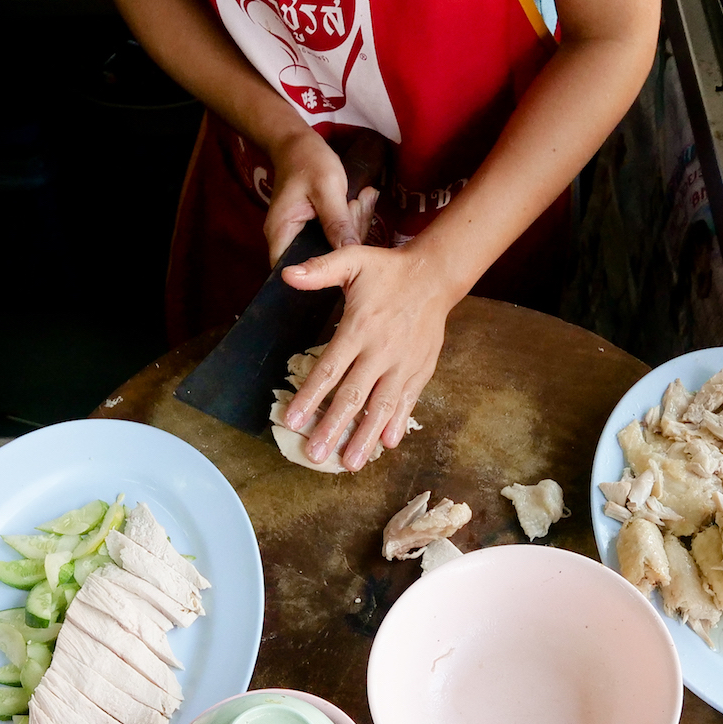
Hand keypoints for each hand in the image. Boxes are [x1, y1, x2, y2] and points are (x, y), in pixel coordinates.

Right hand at [262, 127, 376, 264]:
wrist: (298, 144)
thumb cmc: (308, 161)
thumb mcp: (327, 189)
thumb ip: (338, 222)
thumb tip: (350, 253)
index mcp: (282, 233)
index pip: (293, 274)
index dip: (319, 277)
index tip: (346, 267)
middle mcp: (286, 240)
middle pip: (318, 261)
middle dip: (344, 244)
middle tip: (356, 211)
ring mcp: (299, 235)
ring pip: (329, 249)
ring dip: (349, 231)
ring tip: (357, 201)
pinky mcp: (311, 230)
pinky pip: (332, 237)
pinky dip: (347, 225)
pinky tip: (356, 204)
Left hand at [278, 244, 461, 468]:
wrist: (435, 276)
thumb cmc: (388, 271)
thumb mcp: (353, 260)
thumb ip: (320, 270)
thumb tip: (287, 275)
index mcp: (360, 328)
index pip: (330, 369)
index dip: (310, 396)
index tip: (292, 420)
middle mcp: (381, 351)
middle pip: (354, 396)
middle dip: (334, 427)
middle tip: (317, 455)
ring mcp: (403, 364)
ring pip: (382, 406)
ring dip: (365, 436)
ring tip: (351, 463)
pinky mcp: (420, 371)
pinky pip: (407, 401)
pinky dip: (398, 422)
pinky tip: (387, 443)